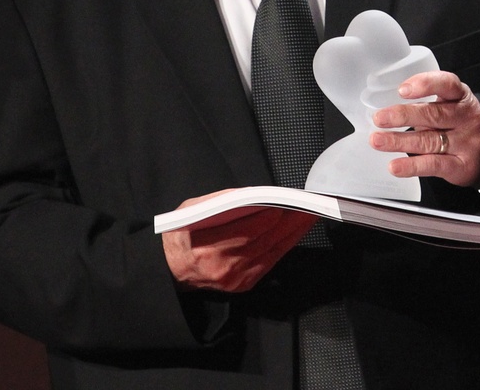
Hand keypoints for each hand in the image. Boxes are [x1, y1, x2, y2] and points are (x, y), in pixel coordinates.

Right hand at [162, 191, 316, 292]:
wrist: (171, 270)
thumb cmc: (181, 235)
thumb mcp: (190, 210)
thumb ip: (219, 202)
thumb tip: (252, 195)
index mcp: (204, 246)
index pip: (243, 230)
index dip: (266, 217)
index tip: (283, 204)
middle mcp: (221, 265)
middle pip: (263, 240)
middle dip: (287, 222)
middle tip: (306, 205)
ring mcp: (234, 278)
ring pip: (271, 251)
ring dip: (292, 232)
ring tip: (307, 215)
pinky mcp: (244, 284)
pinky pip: (270, 262)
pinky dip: (285, 245)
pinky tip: (295, 231)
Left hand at [369, 70, 479, 187]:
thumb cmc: (458, 123)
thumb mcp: (450, 104)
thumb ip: (425, 103)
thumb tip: (385, 109)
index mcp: (460, 96)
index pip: (447, 84)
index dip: (425, 84)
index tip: (403, 90)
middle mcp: (465, 117)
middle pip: (433, 114)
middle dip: (403, 116)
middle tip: (380, 118)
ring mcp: (465, 142)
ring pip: (429, 140)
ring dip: (399, 141)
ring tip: (377, 140)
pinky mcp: (461, 166)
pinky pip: (434, 165)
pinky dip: (412, 166)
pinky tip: (395, 165)